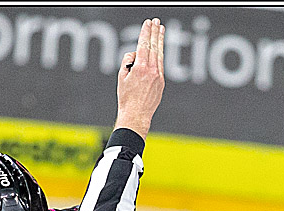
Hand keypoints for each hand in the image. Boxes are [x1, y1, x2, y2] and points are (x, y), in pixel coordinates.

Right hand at [114, 18, 164, 138]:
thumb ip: (128, 62)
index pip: (144, 45)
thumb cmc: (126, 98)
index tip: (147, 23)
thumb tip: (135, 55)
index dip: (146, 33)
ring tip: (161, 29)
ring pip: (160, 54)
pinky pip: (160, 65)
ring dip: (160, 41)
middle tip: (156, 21)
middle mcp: (152, 71)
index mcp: (141, 68)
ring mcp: (159, 76)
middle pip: (154, 47)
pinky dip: (160, 55)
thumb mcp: (122, 77)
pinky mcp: (161, 83)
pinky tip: (160, 48)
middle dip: (155, 32)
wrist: (136, 115)